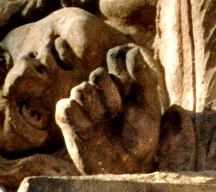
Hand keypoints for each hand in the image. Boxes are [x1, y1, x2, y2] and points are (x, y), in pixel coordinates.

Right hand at [55, 44, 163, 175]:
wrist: (126, 165)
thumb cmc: (140, 135)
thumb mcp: (149, 105)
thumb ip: (144, 77)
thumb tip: (132, 50)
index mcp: (121, 81)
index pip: (115, 56)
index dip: (121, 67)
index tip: (130, 85)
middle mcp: (100, 89)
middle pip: (98, 75)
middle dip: (112, 95)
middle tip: (118, 112)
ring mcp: (82, 103)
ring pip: (81, 89)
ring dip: (96, 109)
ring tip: (104, 122)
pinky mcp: (67, 118)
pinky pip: (66, 107)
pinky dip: (79, 118)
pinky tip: (89, 129)